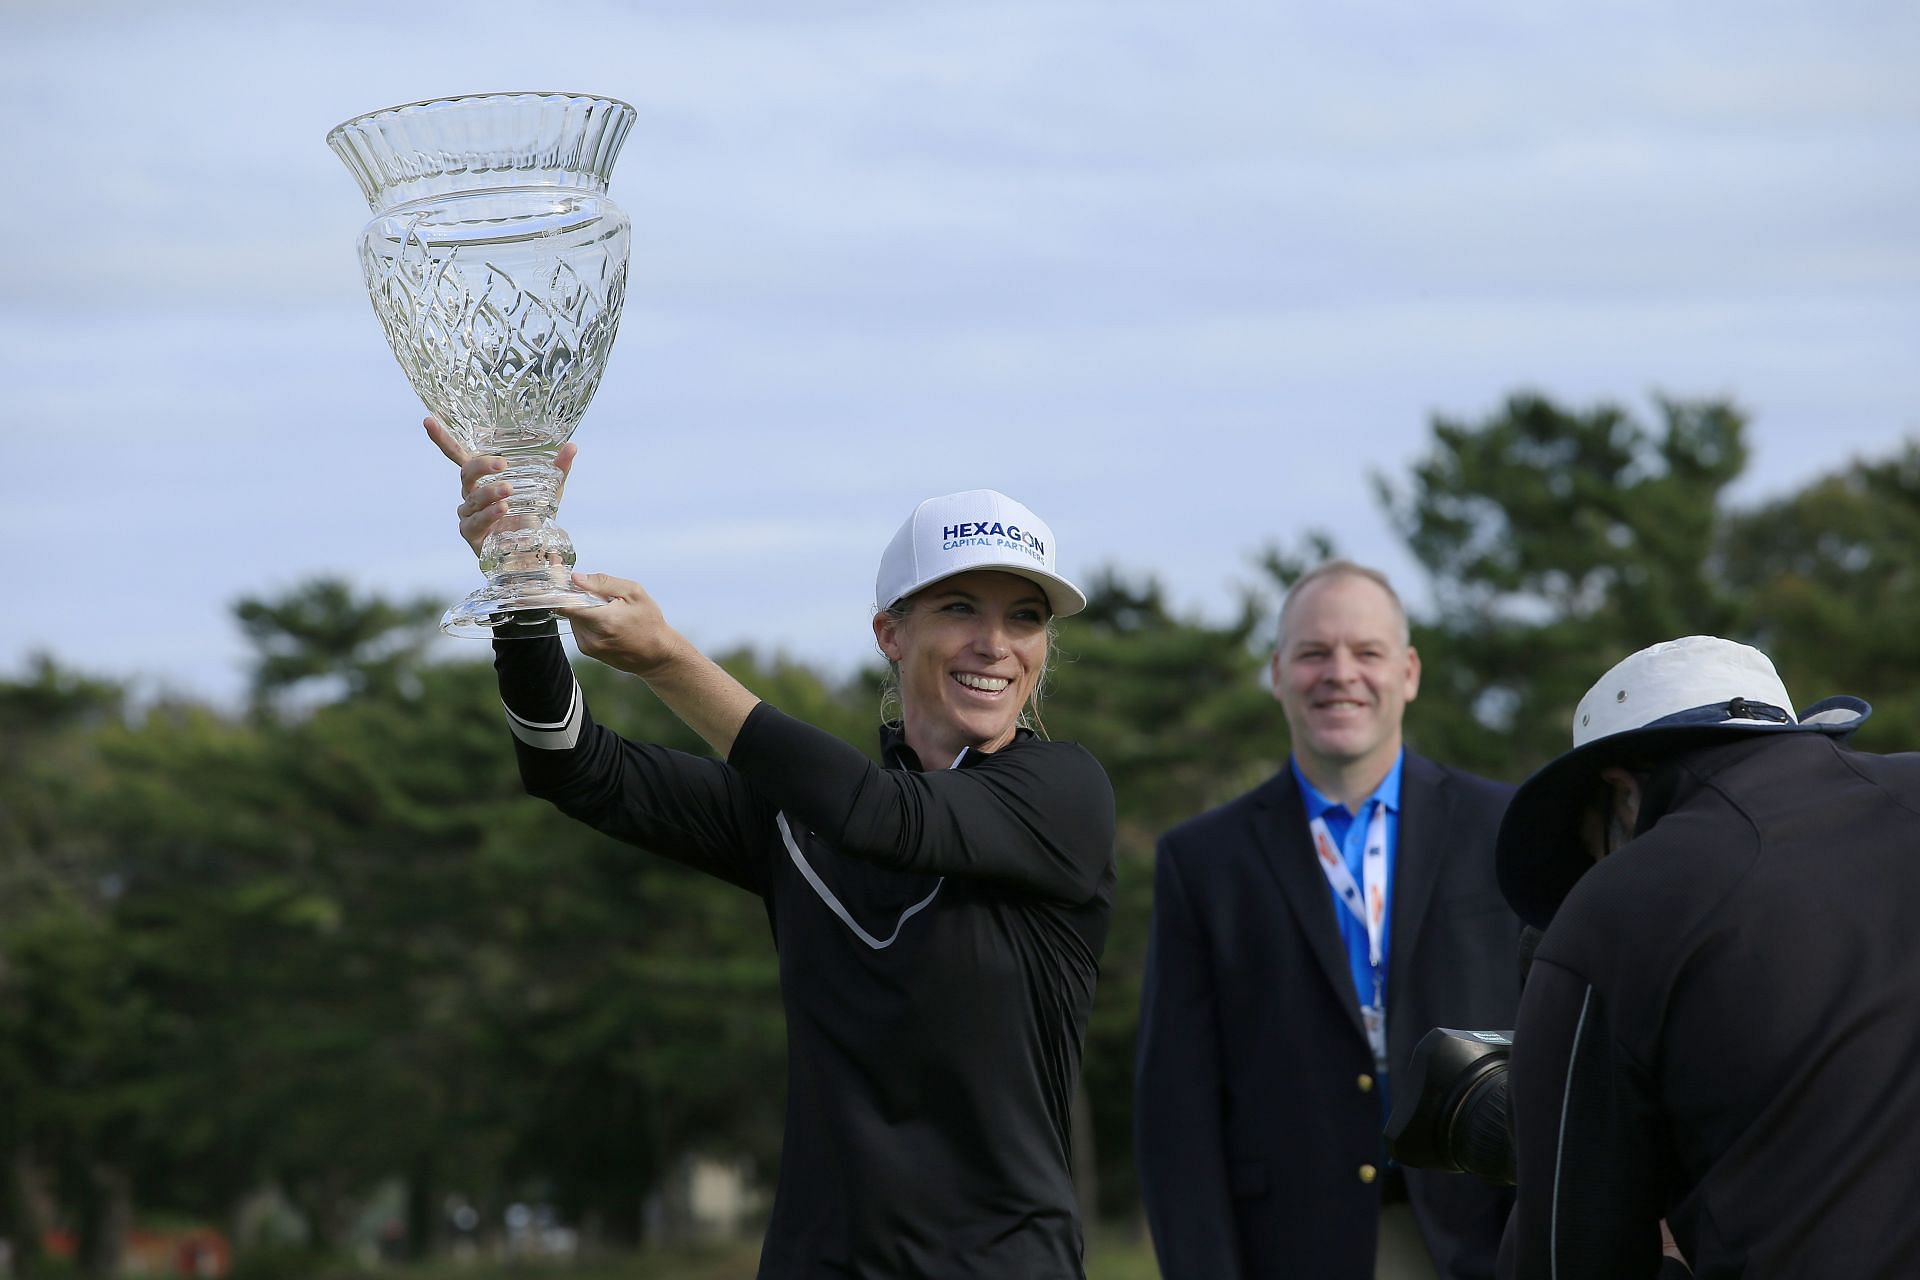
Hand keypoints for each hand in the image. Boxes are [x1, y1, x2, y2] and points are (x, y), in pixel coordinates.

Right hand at [423, 415, 575, 557]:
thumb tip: (572, 446)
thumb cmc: (532, 517)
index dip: (442, 439)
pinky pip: (476, 522)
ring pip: (472, 499)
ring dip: (489, 493)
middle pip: (466, 473)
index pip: (457, 455)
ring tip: (508, 492)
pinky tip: (501, 509)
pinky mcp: (472, 534)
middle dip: (481, 466)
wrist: (533, 554)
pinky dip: (488, 515)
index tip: (428, 420)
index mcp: (482, 479)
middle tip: (502, 465)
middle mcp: (470, 494)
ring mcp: (468, 515)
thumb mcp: (548, 492)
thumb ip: (557, 470)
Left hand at [562, 572, 687, 677]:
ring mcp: (588, 646)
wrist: (657, 654)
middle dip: (579, 597)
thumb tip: (576, 578)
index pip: (565, 603)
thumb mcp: (634, 593)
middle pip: (569, 608)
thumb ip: (603, 583)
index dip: (559, 586)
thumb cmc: (649, 622)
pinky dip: (587, 620)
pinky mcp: (588, 651)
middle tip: (601, 596)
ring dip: (584, 609)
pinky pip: (579, 628)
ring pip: (573, 618)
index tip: (557, 574)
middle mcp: (591, 636)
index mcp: (603, 620)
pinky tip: (607, 622)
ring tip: (608, 611)